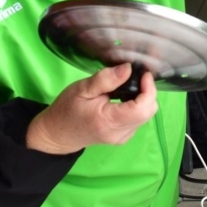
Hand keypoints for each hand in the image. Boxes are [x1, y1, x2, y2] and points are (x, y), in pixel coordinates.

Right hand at [26, 64, 158, 153]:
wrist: (57, 134)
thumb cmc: (67, 109)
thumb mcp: (82, 89)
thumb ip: (106, 79)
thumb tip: (128, 69)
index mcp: (109, 121)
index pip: (142, 108)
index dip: (149, 89)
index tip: (144, 74)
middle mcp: (120, 133)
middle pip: (148, 112)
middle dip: (147, 92)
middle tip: (136, 77)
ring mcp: (123, 138)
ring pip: (146, 115)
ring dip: (142, 99)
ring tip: (127, 87)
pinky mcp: (123, 137)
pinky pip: (138, 120)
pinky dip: (136, 107)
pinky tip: (123, 99)